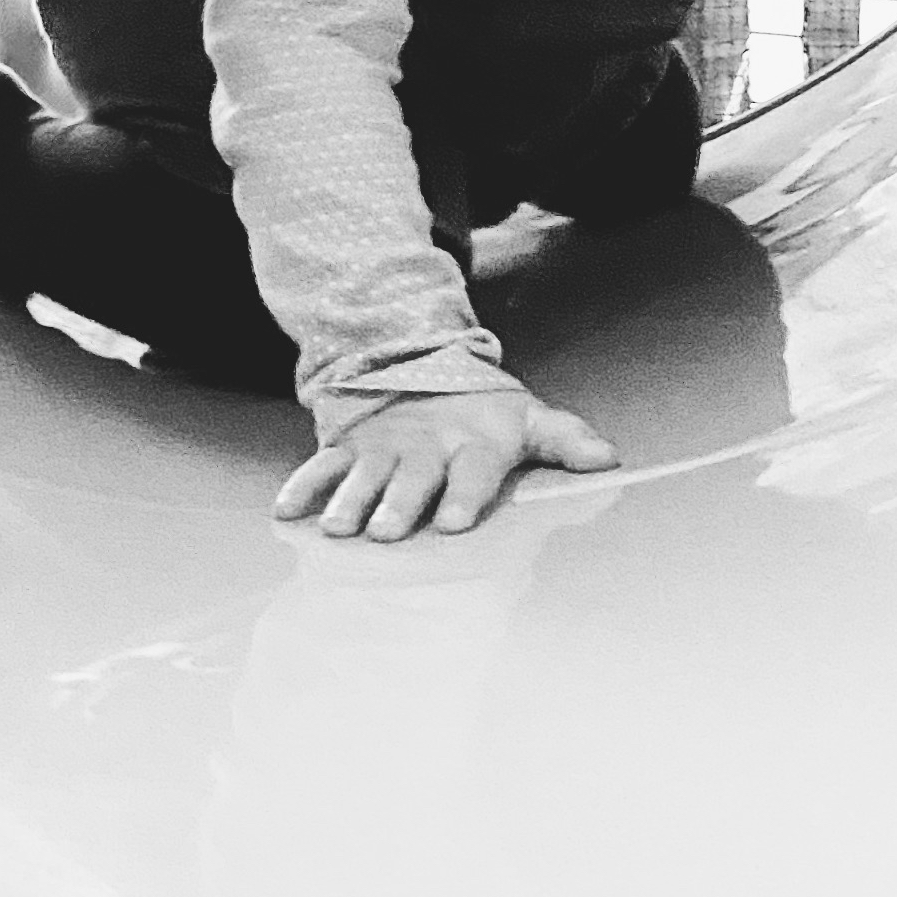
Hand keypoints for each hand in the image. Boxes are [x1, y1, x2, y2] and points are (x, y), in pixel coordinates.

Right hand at [274, 386, 619, 539]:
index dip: (466, 495)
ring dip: (350, 501)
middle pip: (414, 478)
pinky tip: (286, 512)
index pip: (473, 471)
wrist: (421, 364)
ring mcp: (384, 445)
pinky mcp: (349, 444)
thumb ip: (566, 440)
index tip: (456, 523)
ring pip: (365, 475)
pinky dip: (303, 486)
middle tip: (386, 531)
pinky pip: (322, 464)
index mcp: (474, 443)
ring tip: (337, 529)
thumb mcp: (529, 418)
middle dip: (400, 503)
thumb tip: (611, 460)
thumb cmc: (485, 410)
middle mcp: (427, 445)